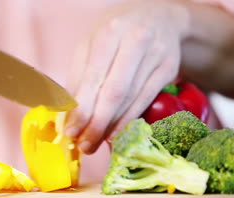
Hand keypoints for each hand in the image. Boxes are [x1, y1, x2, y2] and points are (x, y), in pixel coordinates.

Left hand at [64, 0, 189, 153]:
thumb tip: (65, 115)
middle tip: (85, 146)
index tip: (70, 132)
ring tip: (95, 143)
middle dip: (97, 123)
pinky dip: (129, 120)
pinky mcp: (168, 68)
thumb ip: (78, 78)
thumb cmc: (115, 34)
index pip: (93, 79)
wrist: (157, 16)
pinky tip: (116, 133)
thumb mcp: (91, 46)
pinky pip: (146, 100)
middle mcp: (135, 41)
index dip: (82, 109)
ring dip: (111, 127)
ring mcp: (155, 55)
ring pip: (131, 99)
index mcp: (108, 34)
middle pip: (115, 92)